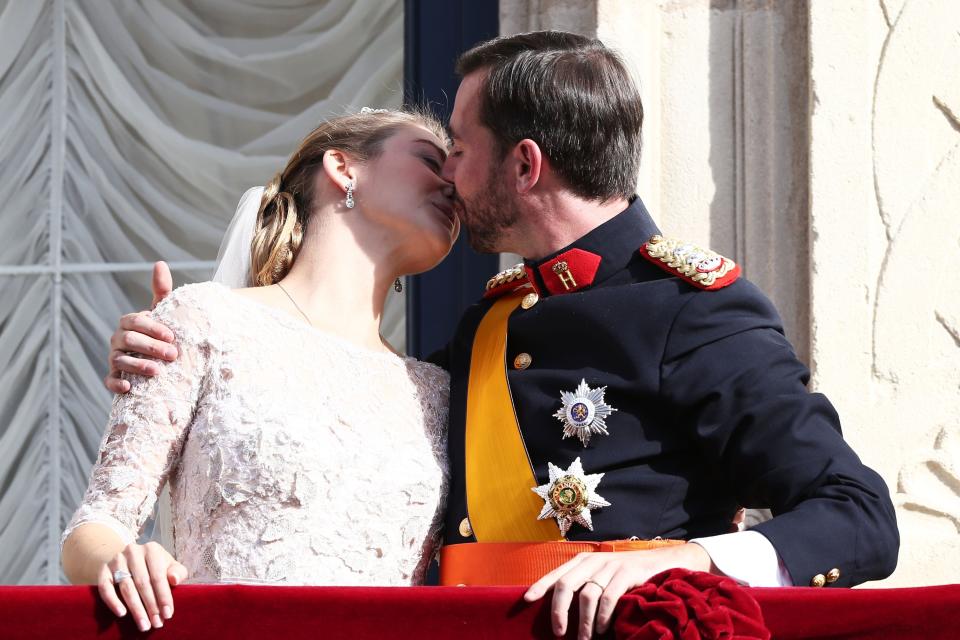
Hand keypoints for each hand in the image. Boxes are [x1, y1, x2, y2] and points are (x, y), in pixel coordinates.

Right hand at [97, 541, 187, 631]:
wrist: (126, 558)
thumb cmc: (153, 566)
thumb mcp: (168, 565)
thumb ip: (177, 572)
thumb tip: (174, 580)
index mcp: (152, 550)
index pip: (158, 576)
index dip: (163, 596)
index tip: (168, 614)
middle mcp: (133, 552)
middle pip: (142, 583)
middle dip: (151, 606)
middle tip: (156, 623)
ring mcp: (117, 560)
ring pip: (126, 587)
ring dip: (135, 608)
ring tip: (143, 624)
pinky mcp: (103, 570)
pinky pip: (106, 588)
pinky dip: (113, 602)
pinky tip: (122, 613)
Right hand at [104, 262, 176, 392]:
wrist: (159, 359)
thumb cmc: (161, 332)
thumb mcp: (163, 312)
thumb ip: (161, 290)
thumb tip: (159, 263)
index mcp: (130, 323)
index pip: (135, 321)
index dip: (152, 328)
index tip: (172, 336)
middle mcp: (118, 339)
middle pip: (128, 341)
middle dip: (150, 347)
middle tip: (173, 355)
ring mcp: (115, 358)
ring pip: (120, 360)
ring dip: (137, 366)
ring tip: (157, 372)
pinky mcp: (115, 377)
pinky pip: (109, 381)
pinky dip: (116, 384)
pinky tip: (128, 388)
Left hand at [523, 543, 716, 639]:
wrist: (662, 562)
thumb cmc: (626, 574)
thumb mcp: (601, 575)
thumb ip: (582, 585)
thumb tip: (560, 610)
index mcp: (582, 561)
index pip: (556, 574)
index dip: (540, 586)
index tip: (526, 601)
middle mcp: (593, 561)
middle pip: (565, 585)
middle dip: (558, 612)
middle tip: (559, 633)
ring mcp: (609, 566)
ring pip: (586, 595)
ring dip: (584, 622)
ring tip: (584, 639)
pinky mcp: (626, 574)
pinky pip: (608, 597)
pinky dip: (603, 616)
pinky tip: (603, 629)